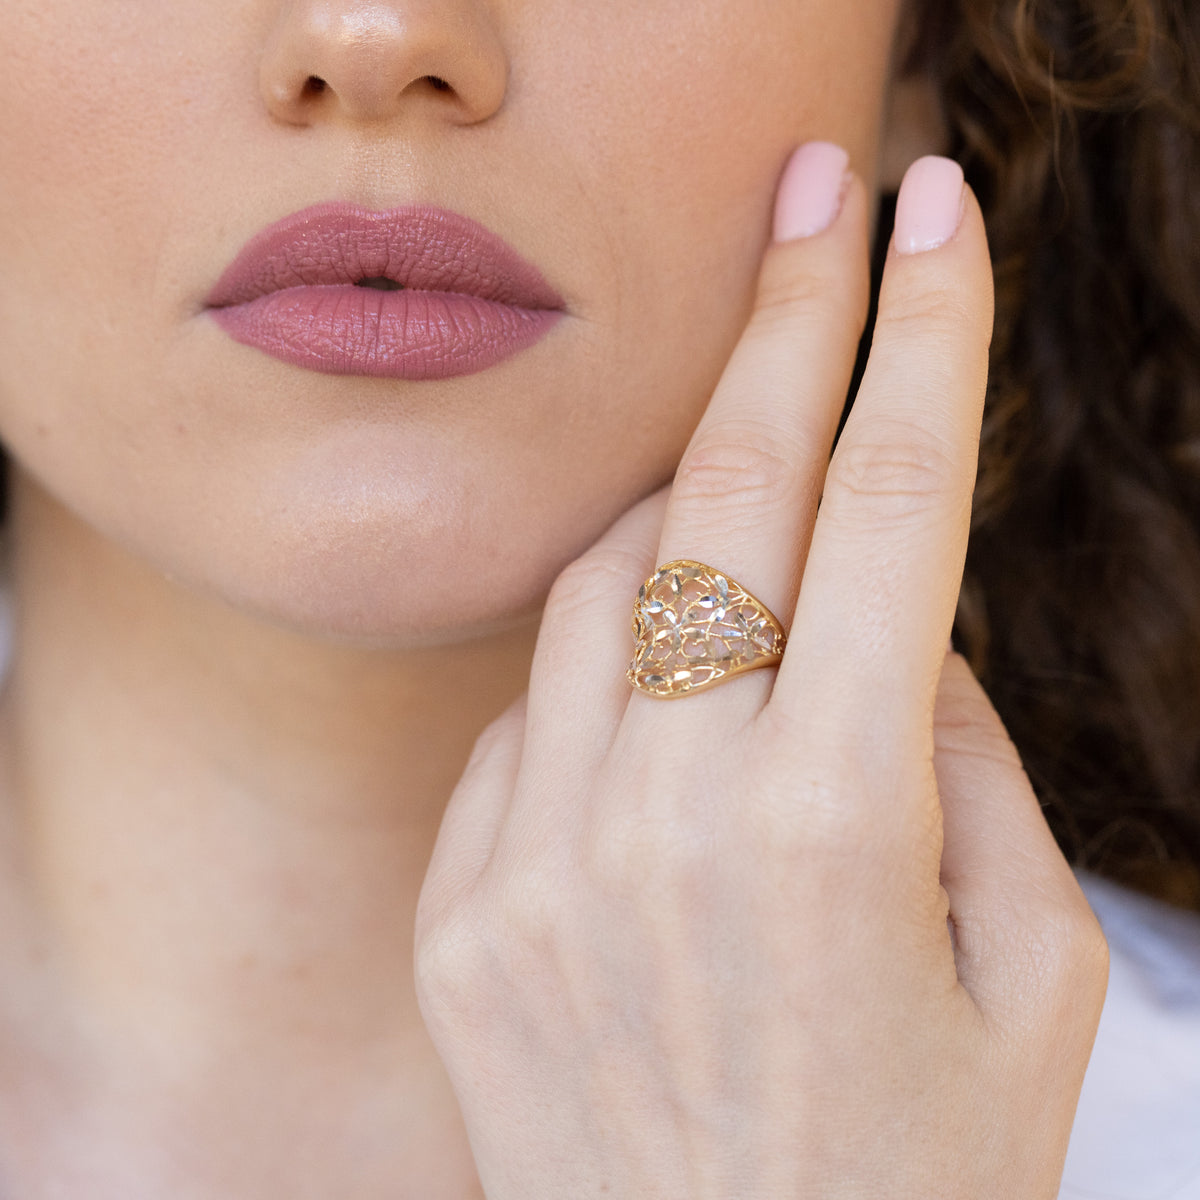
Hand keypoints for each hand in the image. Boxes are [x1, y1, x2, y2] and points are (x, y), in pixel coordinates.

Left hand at [414, 146, 1108, 1198]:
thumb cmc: (920, 1175)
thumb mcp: (1029, 976)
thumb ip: (965, 765)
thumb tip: (894, 622)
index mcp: (842, 830)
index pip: (896, 509)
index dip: (922, 337)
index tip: (933, 213)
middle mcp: (670, 821)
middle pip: (733, 494)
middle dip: (785, 322)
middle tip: (814, 204)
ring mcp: (541, 862)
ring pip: (604, 577)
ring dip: (682, 505)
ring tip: (743, 505)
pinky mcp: (463, 907)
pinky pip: (527, 713)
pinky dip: (600, 672)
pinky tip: (657, 722)